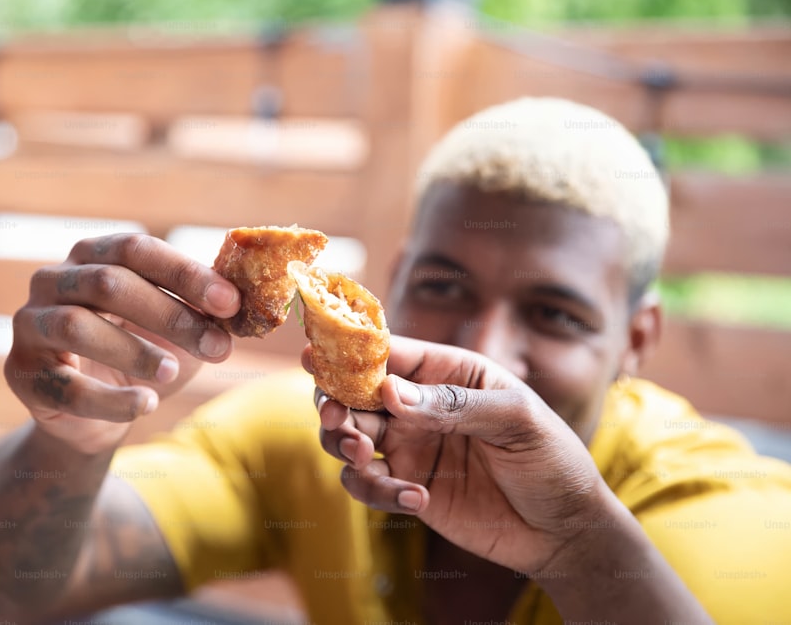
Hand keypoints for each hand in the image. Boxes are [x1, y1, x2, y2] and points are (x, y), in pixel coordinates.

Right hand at [5, 234, 239, 452]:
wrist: (94, 417)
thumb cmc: (140, 354)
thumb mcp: (176, 329)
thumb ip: (202, 311)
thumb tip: (243, 302)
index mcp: (92, 255)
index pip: (136, 249)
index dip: (184, 273)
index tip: (230, 303)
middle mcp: (52, 280)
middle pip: (108, 284)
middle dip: (169, 315)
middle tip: (215, 346)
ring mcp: (29, 325)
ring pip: (76, 327)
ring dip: (133, 351)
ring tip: (172, 374)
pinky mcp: (20, 373)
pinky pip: (65, 386)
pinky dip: (109, 399)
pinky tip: (144, 405)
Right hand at [306, 335, 612, 575]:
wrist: (566, 529)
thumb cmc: (553, 459)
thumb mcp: (517, 421)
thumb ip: (454, 405)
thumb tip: (390, 391)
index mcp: (445, 371)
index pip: (387, 352)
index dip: (347, 352)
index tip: (316, 358)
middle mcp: (417, 404)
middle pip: (353, 393)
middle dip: (335, 403)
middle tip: (340, 423)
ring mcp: (409, 446)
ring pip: (347, 437)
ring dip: (343, 445)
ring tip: (365, 458)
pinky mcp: (406, 486)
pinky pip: (368, 485)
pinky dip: (377, 492)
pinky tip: (417, 501)